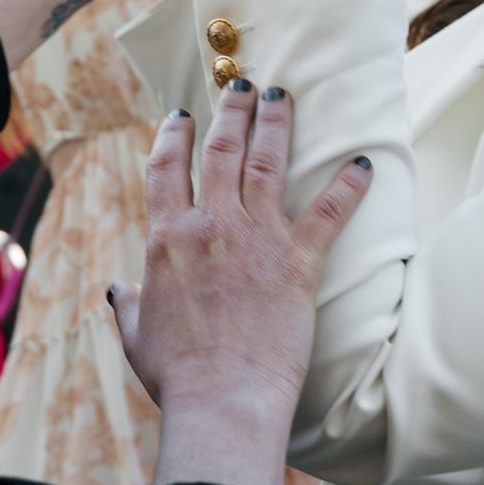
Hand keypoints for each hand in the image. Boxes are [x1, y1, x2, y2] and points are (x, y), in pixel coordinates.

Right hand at [114, 82, 371, 484]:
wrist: (224, 401)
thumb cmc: (177, 375)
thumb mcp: (136, 336)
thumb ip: (127, 305)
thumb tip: (118, 290)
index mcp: (167, 238)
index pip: (168, 167)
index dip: (175, 135)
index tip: (183, 115)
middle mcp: (211, 226)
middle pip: (222, 148)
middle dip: (233, 109)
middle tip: (244, 83)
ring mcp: (257, 239)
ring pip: (267, 162)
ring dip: (277, 124)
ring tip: (283, 95)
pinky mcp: (299, 261)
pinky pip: (329, 212)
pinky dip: (349, 185)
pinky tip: (364, 163)